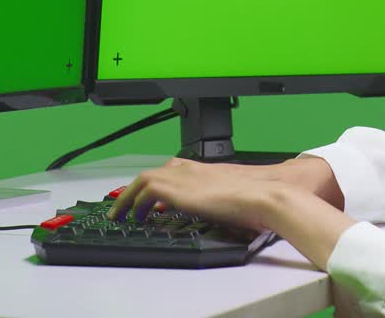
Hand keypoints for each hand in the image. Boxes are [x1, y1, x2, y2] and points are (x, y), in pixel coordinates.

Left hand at [105, 157, 278, 230]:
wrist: (261, 195)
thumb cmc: (255, 199)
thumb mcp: (231, 198)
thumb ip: (216, 201)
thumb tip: (213, 212)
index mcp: (203, 170)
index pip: (172, 169)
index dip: (157, 182)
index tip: (149, 197)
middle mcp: (190, 169)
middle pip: (153, 172)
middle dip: (136, 188)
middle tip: (126, 204)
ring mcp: (183, 177)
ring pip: (143, 179)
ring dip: (129, 196)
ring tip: (122, 213)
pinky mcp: (177, 188)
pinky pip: (146, 191)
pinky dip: (136, 202)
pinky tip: (136, 216)